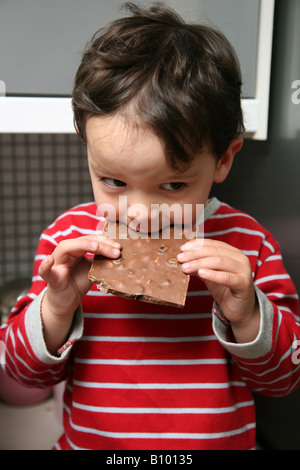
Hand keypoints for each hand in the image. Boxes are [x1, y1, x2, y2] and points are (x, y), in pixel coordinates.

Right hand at [38, 235, 120, 353]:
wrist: (66, 302)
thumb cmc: (78, 282)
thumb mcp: (93, 269)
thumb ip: (100, 259)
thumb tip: (119, 252)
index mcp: (75, 249)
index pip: (91, 240)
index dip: (105, 242)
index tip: (119, 248)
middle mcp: (64, 252)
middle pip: (82, 241)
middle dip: (100, 244)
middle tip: (116, 251)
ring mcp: (56, 264)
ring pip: (66, 248)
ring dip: (82, 246)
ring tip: (95, 247)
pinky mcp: (51, 278)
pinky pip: (45, 271)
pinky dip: (45, 265)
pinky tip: (49, 260)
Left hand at [177, 238, 259, 342]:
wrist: (239, 310)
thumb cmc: (225, 290)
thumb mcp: (209, 276)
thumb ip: (199, 266)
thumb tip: (182, 259)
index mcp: (233, 253)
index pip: (213, 244)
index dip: (197, 245)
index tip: (182, 248)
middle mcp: (240, 259)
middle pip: (215, 252)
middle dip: (195, 254)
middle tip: (180, 258)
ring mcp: (244, 270)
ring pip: (219, 262)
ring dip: (200, 263)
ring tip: (186, 267)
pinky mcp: (244, 284)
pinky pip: (227, 277)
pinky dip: (213, 274)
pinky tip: (201, 273)